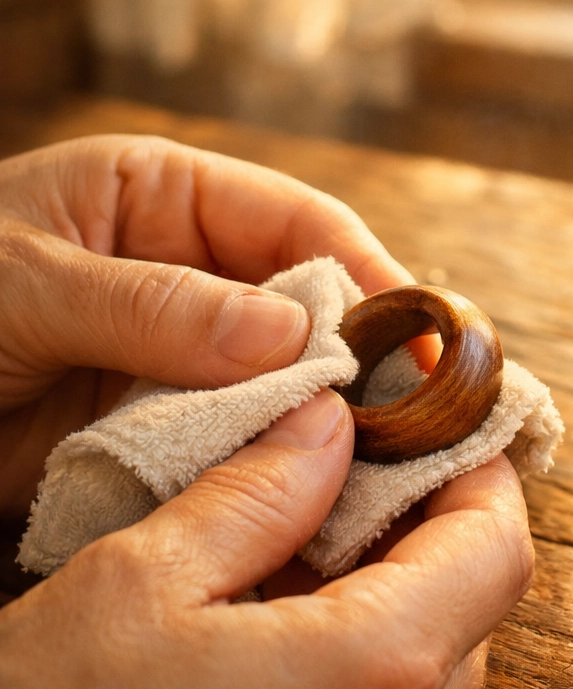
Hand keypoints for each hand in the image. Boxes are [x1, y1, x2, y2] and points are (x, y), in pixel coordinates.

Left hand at [0, 135, 415, 517]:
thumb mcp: (20, 284)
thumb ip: (151, 304)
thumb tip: (288, 335)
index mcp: (163, 197)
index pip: (297, 220)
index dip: (366, 272)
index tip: (417, 333)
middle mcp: (190, 273)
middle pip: (307, 304)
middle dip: (359, 354)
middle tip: (418, 412)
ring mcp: (181, 354)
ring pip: (281, 380)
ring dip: (323, 417)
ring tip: (383, 461)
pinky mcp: (163, 425)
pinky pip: (235, 438)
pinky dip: (270, 463)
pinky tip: (311, 490)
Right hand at [0, 392, 533, 688]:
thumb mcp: (145, 580)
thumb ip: (260, 490)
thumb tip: (331, 421)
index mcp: (373, 675)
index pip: (497, 546)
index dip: (479, 468)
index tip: (438, 419)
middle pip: (476, 600)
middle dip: (436, 517)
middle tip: (371, 459)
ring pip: (441, 657)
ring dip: (401, 580)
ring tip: (319, 528)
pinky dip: (373, 646)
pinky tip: (297, 609)